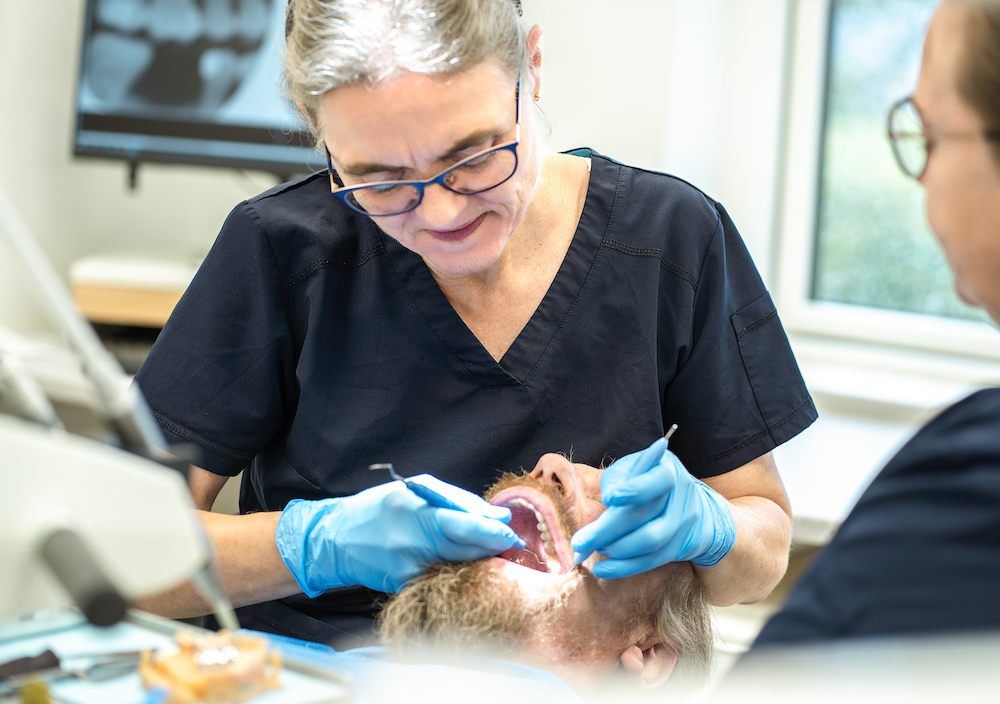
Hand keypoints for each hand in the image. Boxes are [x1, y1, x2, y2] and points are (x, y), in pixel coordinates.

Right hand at [275, 480, 521, 594]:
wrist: (336, 540)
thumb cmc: (378, 508)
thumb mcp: (415, 491)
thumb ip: (458, 501)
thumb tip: (498, 516)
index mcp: (416, 511)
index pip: (466, 525)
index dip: (494, 532)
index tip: (511, 532)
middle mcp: (413, 542)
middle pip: (468, 550)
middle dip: (493, 547)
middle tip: (508, 542)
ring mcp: (409, 567)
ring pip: (460, 567)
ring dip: (477, 560)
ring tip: (485, 549)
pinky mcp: (406, 585)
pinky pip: (442, 576)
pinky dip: (455, 569)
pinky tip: (457, 561)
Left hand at [570, 437, 734, 578]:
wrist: (689, 504)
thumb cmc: (647, 481)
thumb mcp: (634, 469)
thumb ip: (617, 479)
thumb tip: (606, 502)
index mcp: (667, 469)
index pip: (654, 480)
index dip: (632, 490)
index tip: (607, 498)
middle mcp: (680, 496)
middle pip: (644, 515)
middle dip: (608, 530)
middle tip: (579, 542)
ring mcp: (683, 523)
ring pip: (650, 541)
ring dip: (616, 548)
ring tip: (592, 548)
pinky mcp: (679, 547)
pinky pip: (651, 561)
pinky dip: (624, 567)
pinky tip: (601, 569)